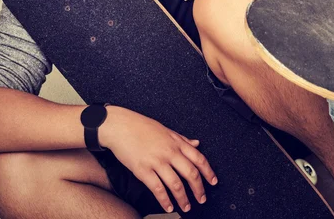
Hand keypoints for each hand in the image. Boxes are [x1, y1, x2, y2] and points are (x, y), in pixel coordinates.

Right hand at [101, 107, 217, 213]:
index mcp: (176, 142)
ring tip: (186, 207)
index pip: (198, 158)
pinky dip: (165, 201)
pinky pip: (158, 189)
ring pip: (176, 184)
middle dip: (199, 189)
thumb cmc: (141, 126)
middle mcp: (169, 152)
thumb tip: (197, 143)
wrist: (120, 126)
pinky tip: (168, 207)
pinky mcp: (143, 170)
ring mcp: (156, 161)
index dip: (208, 171)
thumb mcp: (165, 129)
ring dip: (183, 199)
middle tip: (202, 199)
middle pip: (190, 173)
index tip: (213, 182)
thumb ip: (182, 139)